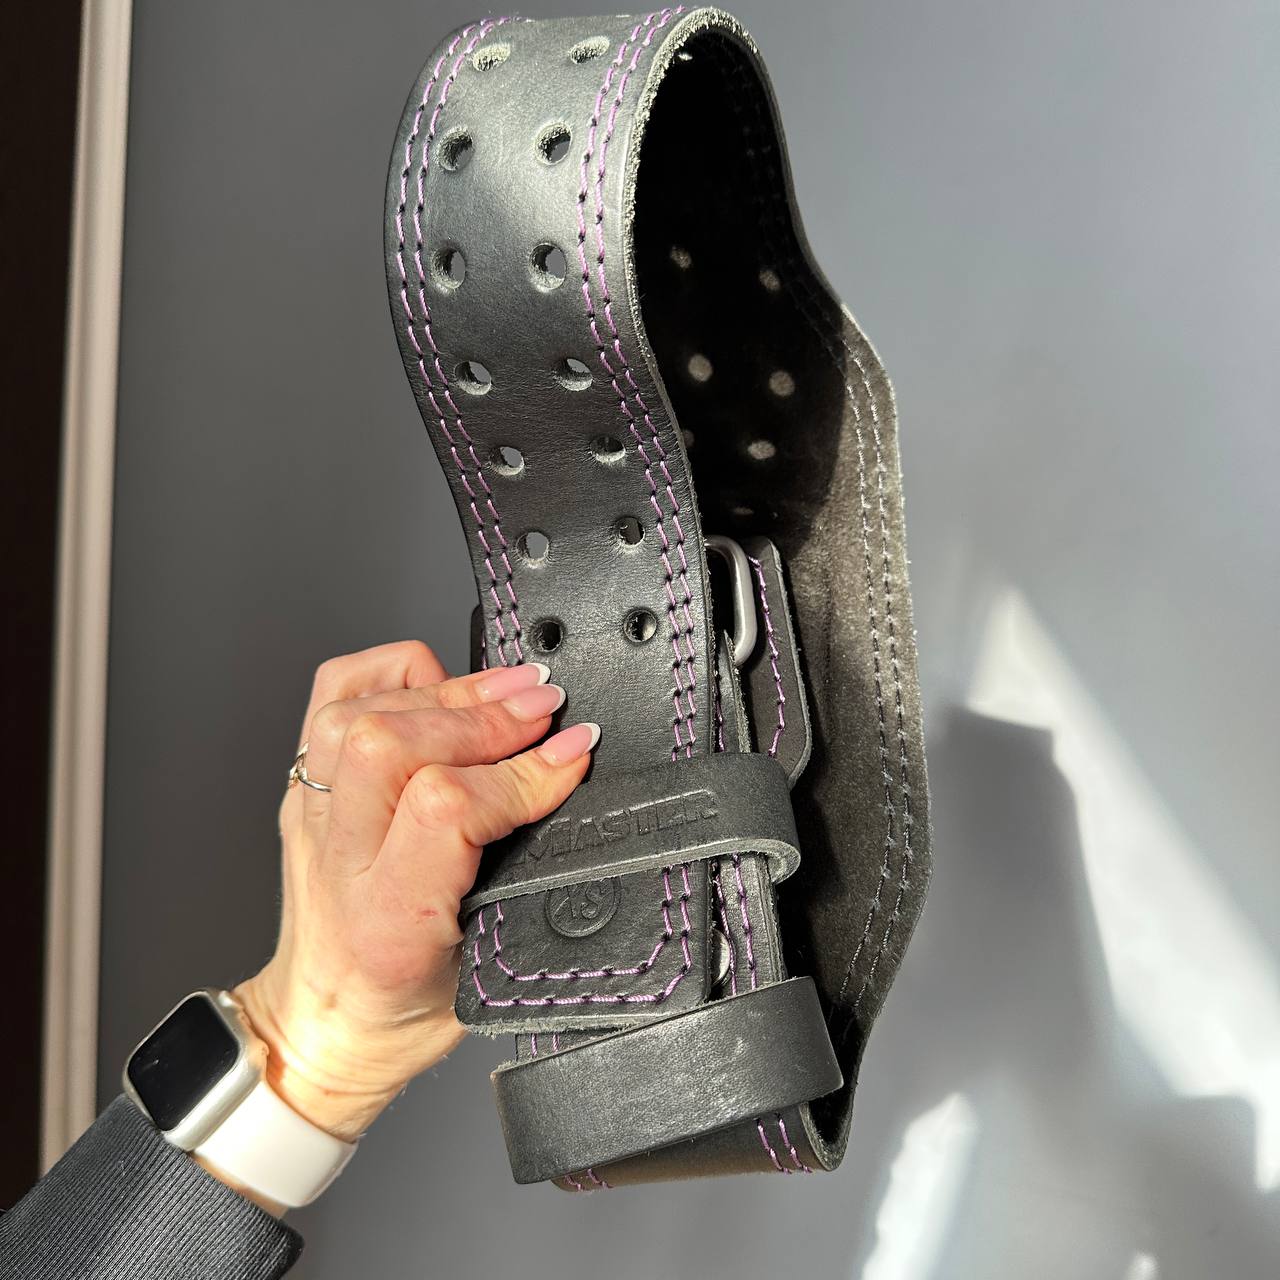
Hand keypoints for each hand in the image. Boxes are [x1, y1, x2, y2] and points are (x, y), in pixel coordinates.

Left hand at [234, 641, 596, 1144]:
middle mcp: (339, 859)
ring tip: (509, 690)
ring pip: (358, 712)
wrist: (326, 1025)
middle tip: (547, 709)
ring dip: (447, 689)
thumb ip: (526, 879)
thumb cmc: (400, 1010)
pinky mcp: (306, 787)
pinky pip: (331, 698)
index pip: (446, 808)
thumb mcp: (486, 967)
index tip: (572, 755)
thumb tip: (567, 780)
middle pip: (395, 743)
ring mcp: (312, 816)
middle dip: (488, 716)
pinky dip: (389, 675)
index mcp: (387, 919)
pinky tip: (439, 683)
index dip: (521, 772)